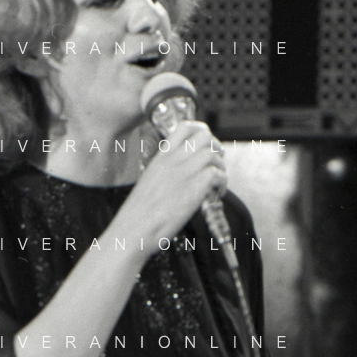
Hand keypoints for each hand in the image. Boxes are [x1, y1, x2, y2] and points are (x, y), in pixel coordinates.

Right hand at [118, 119, 226, 247]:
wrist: (134, 228)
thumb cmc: (139, 213)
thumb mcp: (149, 182)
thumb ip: (166, 173)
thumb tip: (183, 175)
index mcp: (161, 157)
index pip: (185, 128)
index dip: (202, 132)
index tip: (208, 144)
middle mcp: (173, 160)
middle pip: (205, 136)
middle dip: (216, 147)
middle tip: (217, 163)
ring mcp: (184, 172)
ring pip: (213, 155)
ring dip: (221, 168)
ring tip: (218, 184)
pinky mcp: (194, 187)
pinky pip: (217, 174)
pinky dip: (222, 183)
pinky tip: (217, 195)